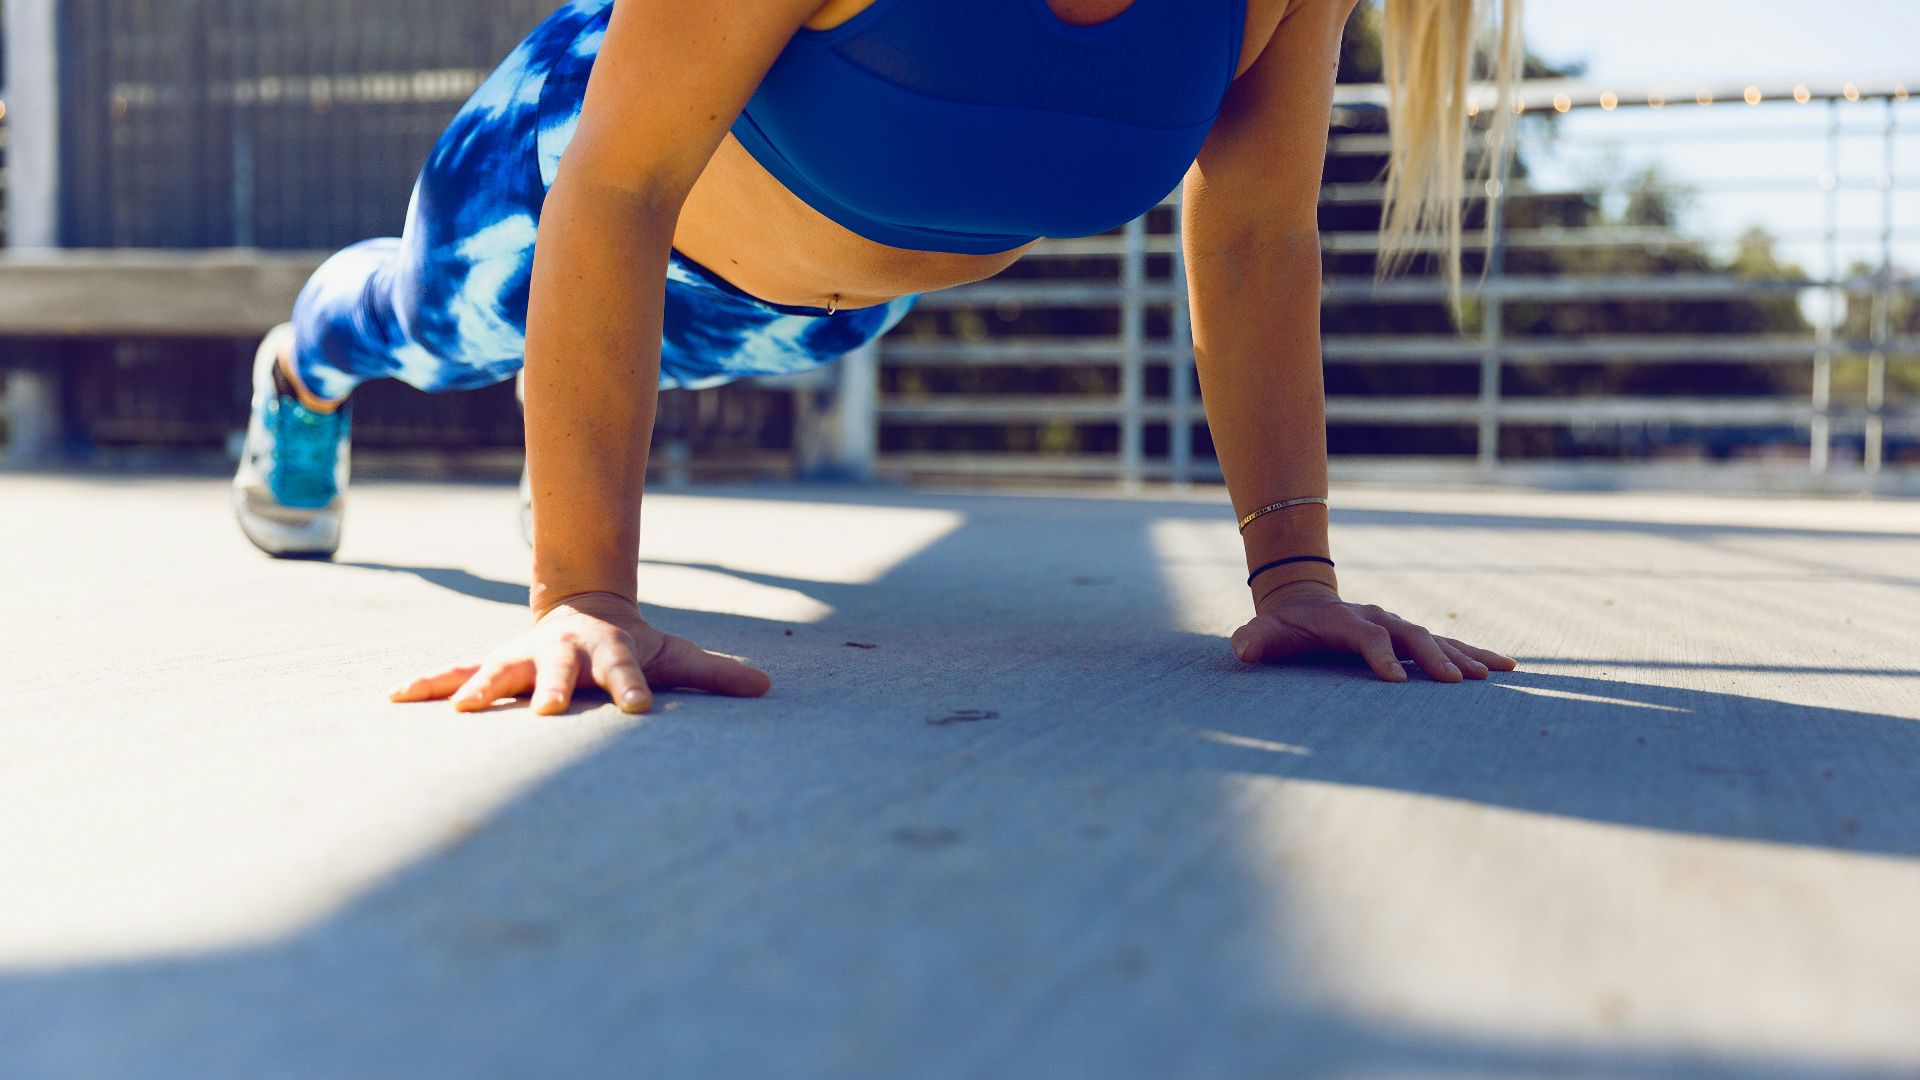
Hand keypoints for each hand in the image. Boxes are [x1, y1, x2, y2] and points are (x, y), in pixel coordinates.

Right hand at [388, 591, 770, 713]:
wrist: (583, 607)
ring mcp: (523, 658)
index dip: (632, 689)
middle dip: (551, 688)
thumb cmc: (631, 645)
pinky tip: (393, 698)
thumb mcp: (673, 655)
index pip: (627, 674)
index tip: (637, 711)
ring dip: (477, 688)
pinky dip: (426, 684)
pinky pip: (453, 673)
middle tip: (544, 712)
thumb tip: (767, 687)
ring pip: (497, 670)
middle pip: (557, 671)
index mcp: (609, 652)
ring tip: (457, 710)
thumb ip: (714, 674)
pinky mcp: (492, 666)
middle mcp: (562, 653)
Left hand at [1230, 582, 1516, 682]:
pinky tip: (1505, 666)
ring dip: (1465, 654)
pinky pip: (1447, 643)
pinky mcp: (1410, 637)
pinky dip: (1475, 652)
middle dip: (1434, 657)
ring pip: (1436, 637)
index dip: (1381, 656)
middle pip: (1411, 635)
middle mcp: (1377, 619)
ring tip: (1497, 672)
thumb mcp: (1263, 633)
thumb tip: (1242, 650)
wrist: (1302, 604)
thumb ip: (1253, 640)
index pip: (1368, 636)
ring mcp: (1397, 626)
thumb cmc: (1283, 628)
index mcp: (1345, 620)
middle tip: (1458, 682)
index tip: (1397, 682)